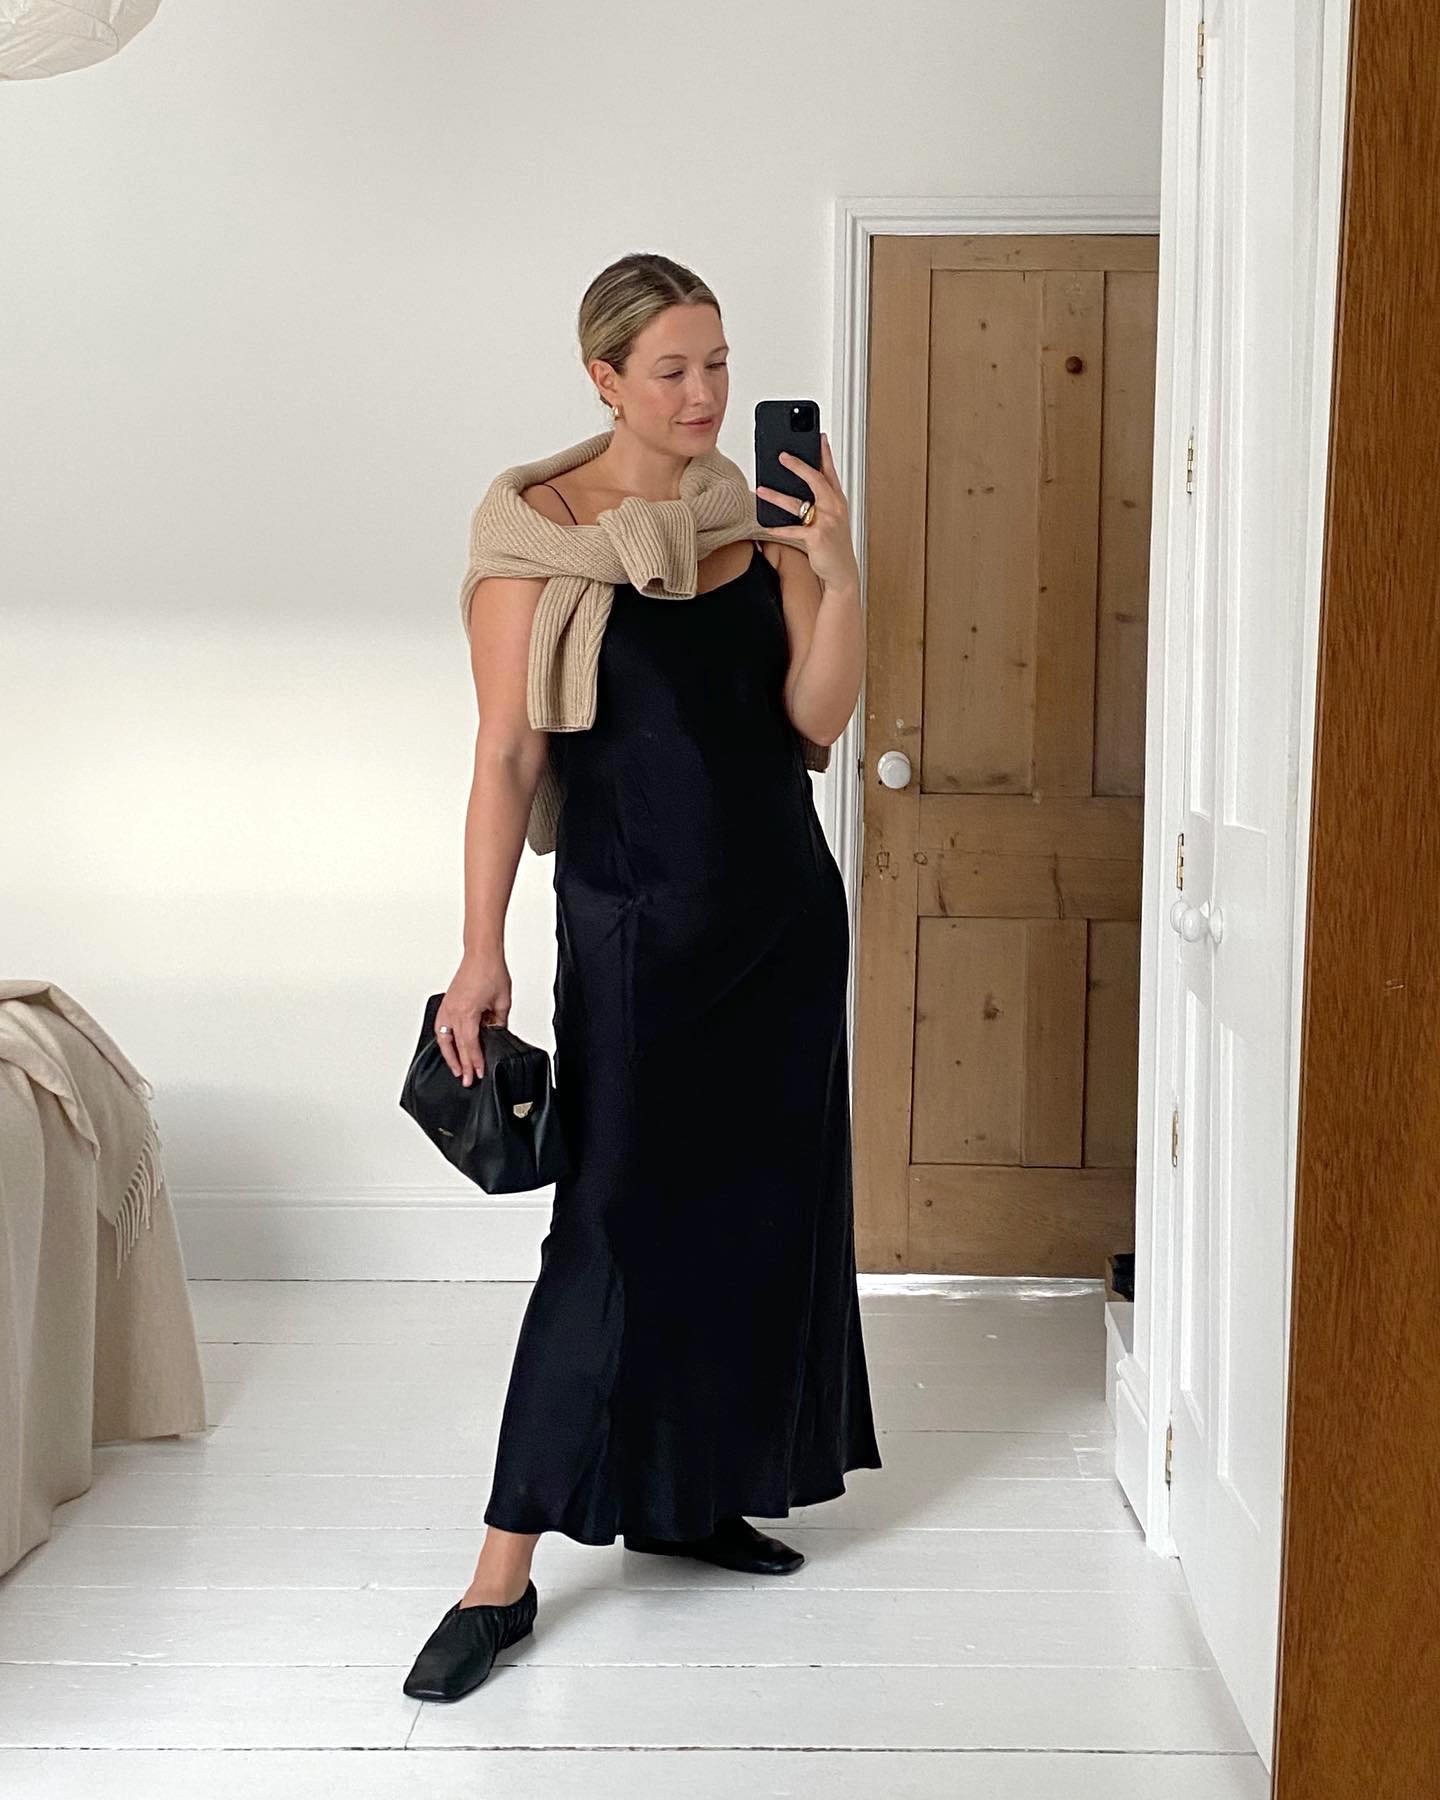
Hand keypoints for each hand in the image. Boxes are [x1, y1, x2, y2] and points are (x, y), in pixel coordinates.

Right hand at [436, 951, 511, 1084]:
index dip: (475, 1061)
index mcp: (467, 1013)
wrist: (481, 954)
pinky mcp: (447, 1003)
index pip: (470, 1045)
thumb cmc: (491, 971)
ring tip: (456, 1069)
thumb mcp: (502, 1002)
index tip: (478, 1073)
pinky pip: (441, 1027)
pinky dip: (444, 1041)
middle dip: (464, 1065)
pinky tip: (448, 1048)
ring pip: (444, 1039)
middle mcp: (454, 1012)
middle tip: (467, 1080)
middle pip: (458, 1046)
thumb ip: (499, 1023)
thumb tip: (497, 1035)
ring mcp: (448, 1007)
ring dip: (450, 1056)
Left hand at [755, 431, 859, 590]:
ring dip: (777, 496)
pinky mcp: (816, 537)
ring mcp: (826, 522)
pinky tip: (767, 525)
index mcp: (838, 501)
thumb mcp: (833, 519)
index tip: (818, 437)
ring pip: (798, 504)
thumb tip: (799, 489)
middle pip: (816, 480)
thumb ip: (821, 502)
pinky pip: (793, 529)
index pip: (831, 472)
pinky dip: (779, 528)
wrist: (842, 571)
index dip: (825, 453)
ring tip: (761, 489)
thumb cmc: (835, 544)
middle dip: (798, 466)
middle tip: (782, 456)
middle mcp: (834, 508)